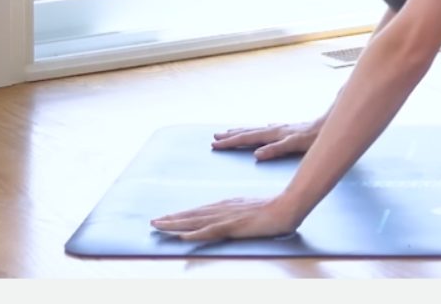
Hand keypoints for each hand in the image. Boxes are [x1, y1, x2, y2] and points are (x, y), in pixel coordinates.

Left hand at [150, 196, 300, 242]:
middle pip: (193, 215)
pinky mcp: (234, 225)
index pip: (199, 211)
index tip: (165, 218)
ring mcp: (228, 216)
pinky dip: (195, 234)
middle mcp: (223, 208)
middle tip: (153, 222)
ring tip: (159, 226)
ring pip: (196, 221)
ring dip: (176, 224)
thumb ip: (238, 214)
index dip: (181, 215)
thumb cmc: (274, 209)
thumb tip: (228, 220)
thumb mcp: (251, 210)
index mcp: (228, 204)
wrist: (288, 206)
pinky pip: (210, 231)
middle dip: (172, 219)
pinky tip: (183, 237)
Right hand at [211, 121, 319, 160]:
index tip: (215, 145)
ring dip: (242, 131)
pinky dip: (260, 130)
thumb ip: (276, 149)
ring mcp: (281, 129)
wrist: (329, 125)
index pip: (247, 138)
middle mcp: (274, 129)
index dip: (231, 142)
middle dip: (231, 136)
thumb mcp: (294, 145)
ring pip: (256, 129)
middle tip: (215, 138)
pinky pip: (268, 130)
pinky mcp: (289, 130)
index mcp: (273, 134)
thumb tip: (256, 155)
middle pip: (248, 132)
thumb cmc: (313, 138)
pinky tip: (263, 128)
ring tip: (230, 131)